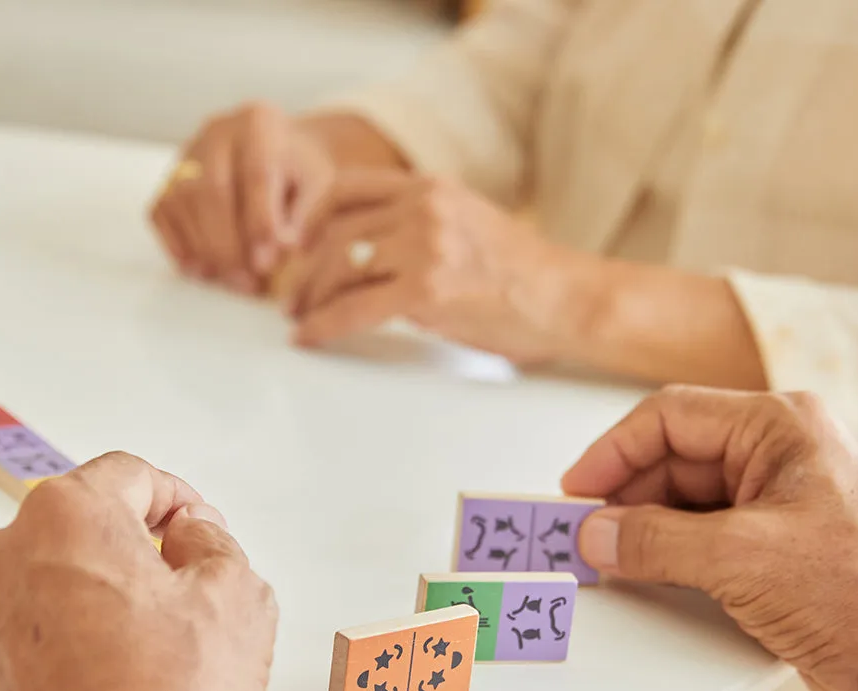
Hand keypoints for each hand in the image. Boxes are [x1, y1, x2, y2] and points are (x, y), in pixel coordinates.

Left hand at [0, 452, 277, 690]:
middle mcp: (6, 563)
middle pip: (87, 527)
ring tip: (161, 651)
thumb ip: (216, 540)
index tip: (198, 528)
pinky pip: (38, 639)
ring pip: (59, 583)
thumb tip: (194, 537)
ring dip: (109, 598)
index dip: (181, 499)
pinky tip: (125, 685)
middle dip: (141, 548)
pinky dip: (77, 646)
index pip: (130, 474)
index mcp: (66, 519)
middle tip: (190, 590)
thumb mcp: (239, 595)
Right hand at [150, 103, 334, 292]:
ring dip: (206, 250)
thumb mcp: (320, 186)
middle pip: (211, 189)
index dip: (259, 222)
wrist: (280, 152)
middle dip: (228, 244)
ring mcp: (187, 152)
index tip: (267, 264)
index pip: (256, 174)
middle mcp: (217, 130)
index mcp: (260, 123)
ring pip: (183, 202)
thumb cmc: (302, 173)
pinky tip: (202, 270)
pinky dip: (178, 246)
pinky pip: (162, 212)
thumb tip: (287, 249)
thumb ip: (306, 216)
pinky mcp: (169, 176)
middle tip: (248, 282)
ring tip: (233, 282)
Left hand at [286, 170, 589, 364]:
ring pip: (339, 265)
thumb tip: (369, 255)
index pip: (347, 188)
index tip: (297, 247)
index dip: (311, 218)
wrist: (566, 298)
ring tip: (300, 318)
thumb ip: (420, 226)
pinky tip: (310, 336)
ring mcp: (426, 246)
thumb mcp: (468, 225)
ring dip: (310, 297)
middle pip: (335, 230)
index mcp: (431, 188)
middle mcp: (424, 208)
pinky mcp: (428, 290)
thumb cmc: (522, 275)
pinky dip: (323, 325)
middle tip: (291, 296)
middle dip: (303, 268)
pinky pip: (354, 307)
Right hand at [562, 387, 857, 690]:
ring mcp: (776, 499)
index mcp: (782, 427)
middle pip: (673, 457)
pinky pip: (701, 532)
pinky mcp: (772, 542)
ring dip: (642, 525)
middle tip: (584, 529)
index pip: (671, 416)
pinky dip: (667, 549)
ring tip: (607, 553)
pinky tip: (643, 568)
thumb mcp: (741, 559)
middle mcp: (779, 455)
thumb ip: (656, 541)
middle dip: (625, 494)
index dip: (614, 451)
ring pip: (684, 498)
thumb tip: (597, 534)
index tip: (578, 489)